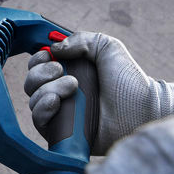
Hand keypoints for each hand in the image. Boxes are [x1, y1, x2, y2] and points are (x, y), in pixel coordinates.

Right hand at [25, 32, 173, 154]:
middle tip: (63, 72)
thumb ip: (81, 40)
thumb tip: (53, 49)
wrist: (143, 109)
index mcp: (69, 73)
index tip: (50, 58)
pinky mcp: (62, 133)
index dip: (38, 61)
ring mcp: (61, 114)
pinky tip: (56, 103)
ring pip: (33, 100)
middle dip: (41, 74)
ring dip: (46, 90)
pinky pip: (38, 122)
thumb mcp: (107, 47)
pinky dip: (42, 110)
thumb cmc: (129, 80)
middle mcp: (61, 93)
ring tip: (72, 88)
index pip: (38, 66)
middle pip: (31, 83)